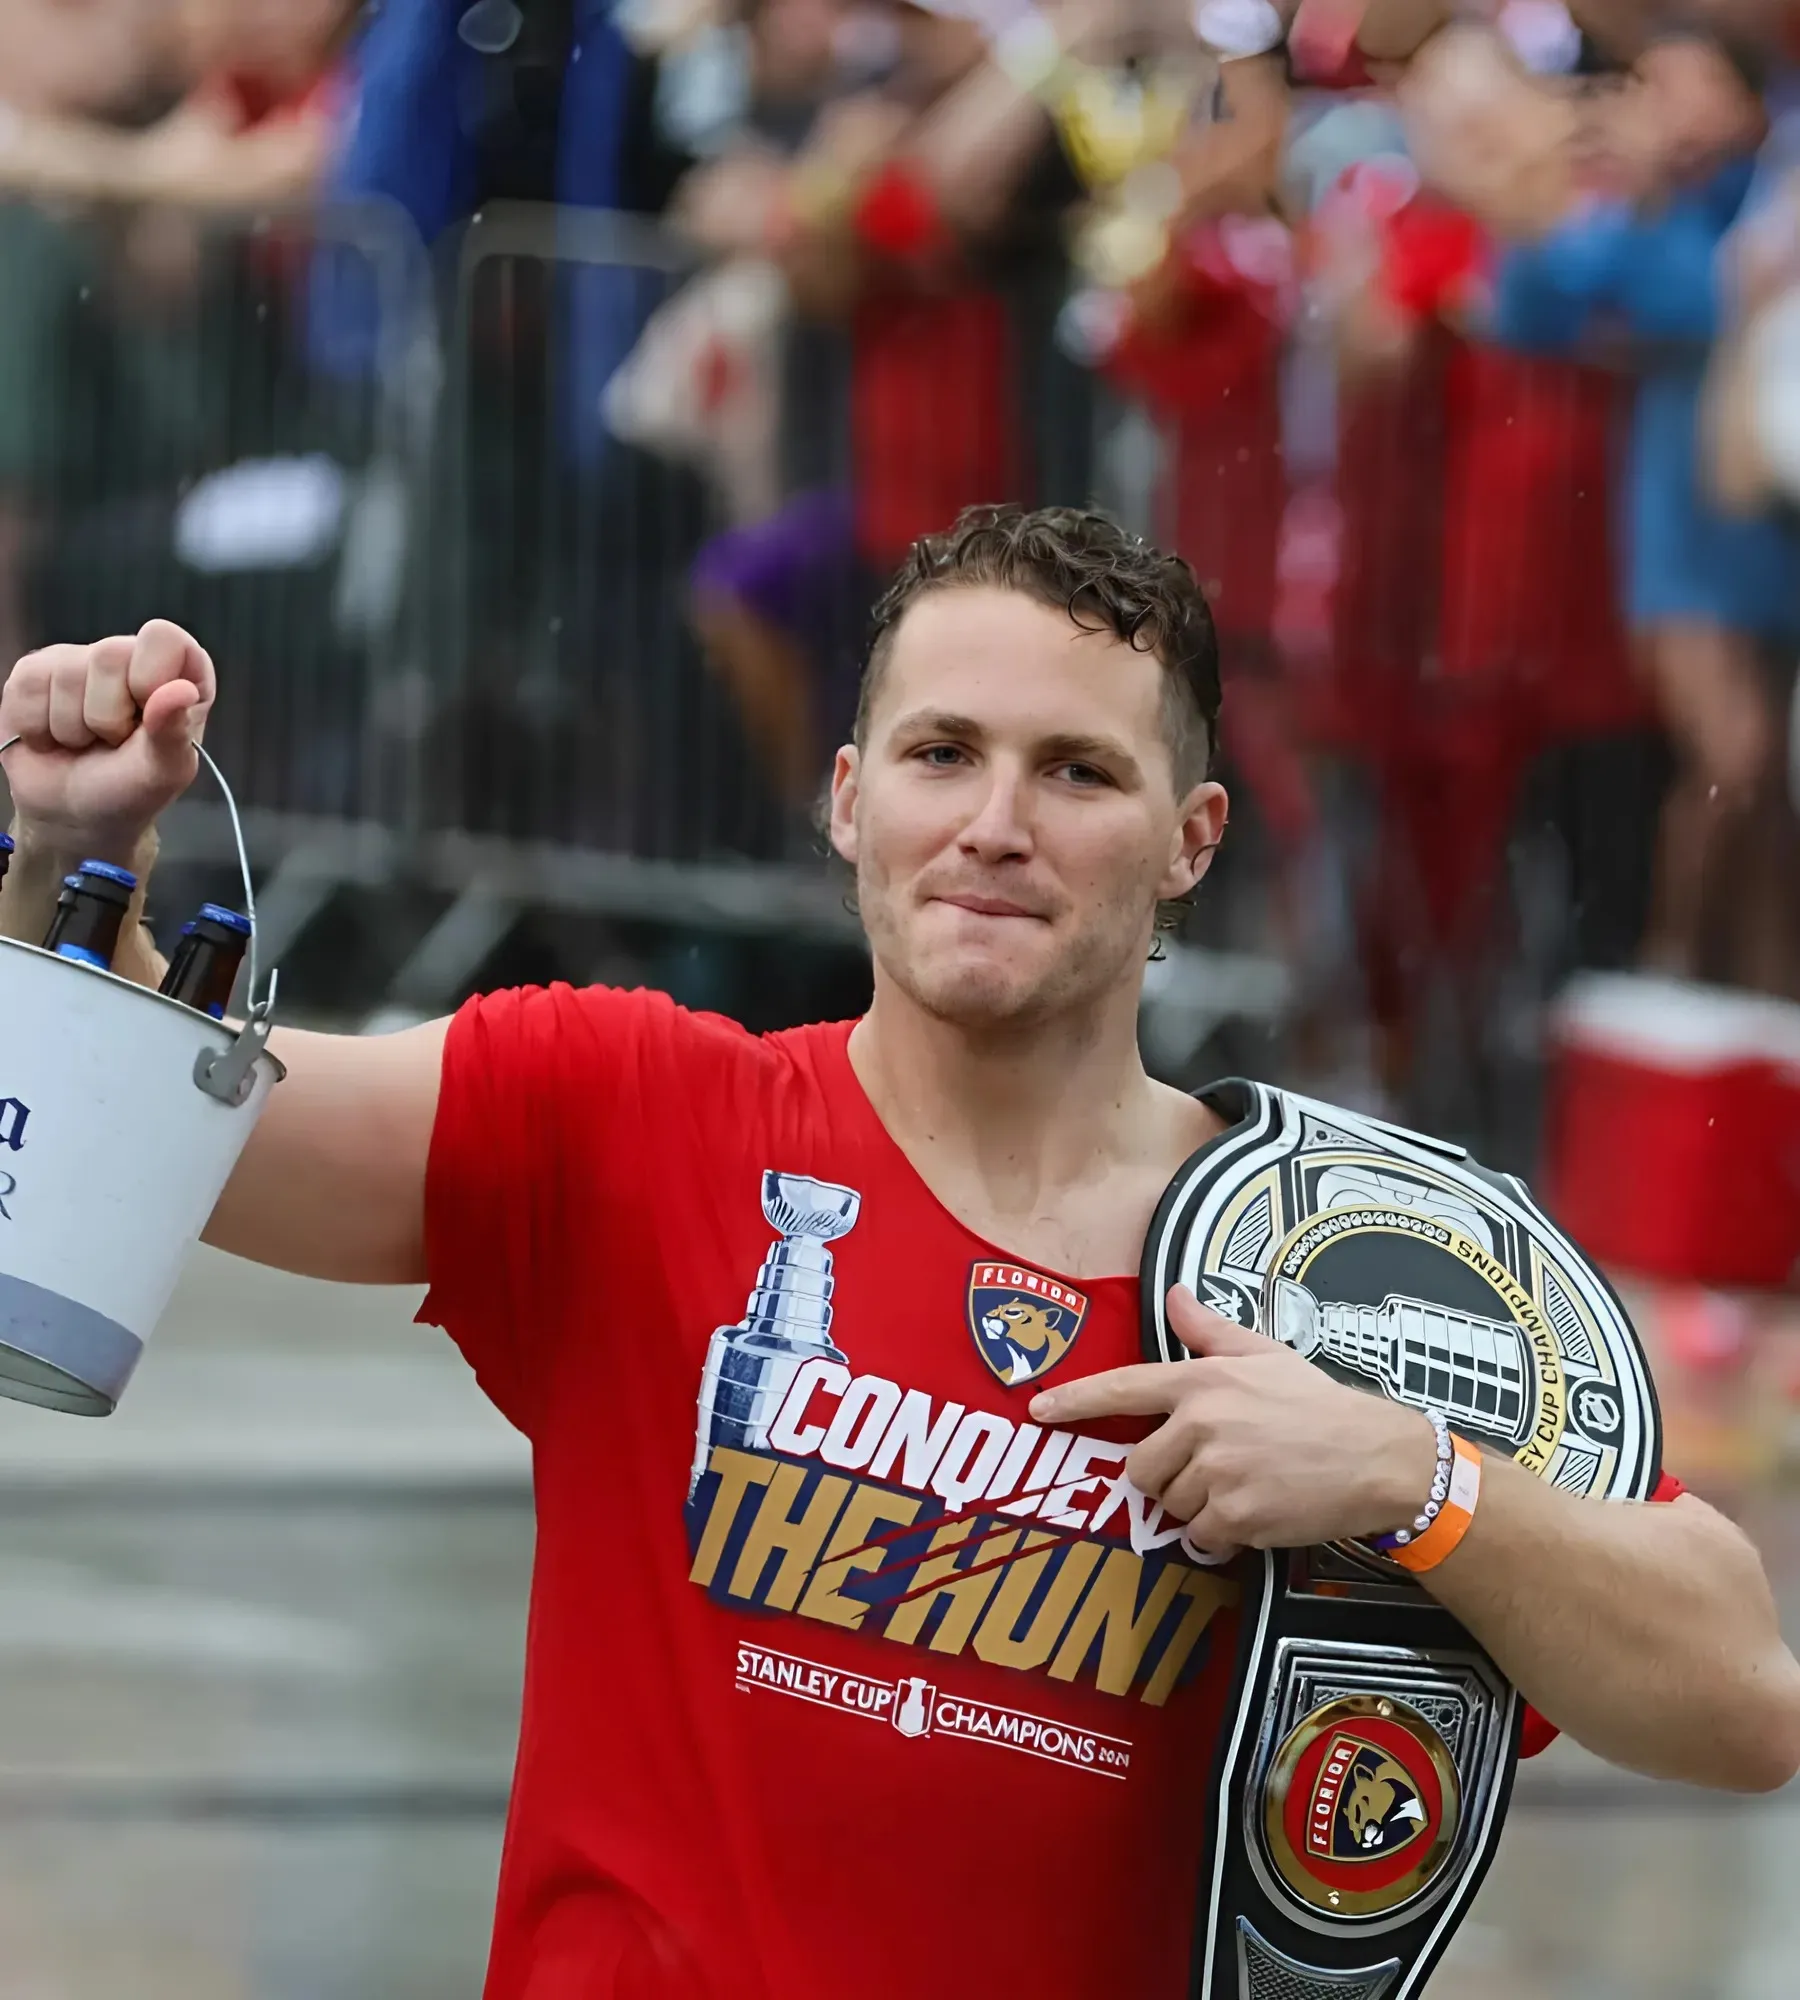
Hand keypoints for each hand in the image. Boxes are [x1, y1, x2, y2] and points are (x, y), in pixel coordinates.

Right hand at [0, 620, 213, 861]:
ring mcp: (78, 660)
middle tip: (112, 741)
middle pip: (109, 654)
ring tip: (84, 742)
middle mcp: (129, 655)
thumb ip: (174, 732)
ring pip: (65, 673)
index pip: (164, 638)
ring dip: (72, 728)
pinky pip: (26, 686)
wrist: (75, 814)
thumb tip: (180, 690)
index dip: (150, 676)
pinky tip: (52, 738)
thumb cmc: (130, 789)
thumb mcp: (163, 772)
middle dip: (106, 716)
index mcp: (178, 672)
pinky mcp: (33, 672)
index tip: (144, 718)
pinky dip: (37, 728)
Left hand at [1027, 1284, 1437, 1556]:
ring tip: (1243, 1485)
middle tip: (1213, 1467)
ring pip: (1170, 1504)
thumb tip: (1173, 1297)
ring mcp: (1216, 1471)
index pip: (1122, 1388)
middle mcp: (1201, 1423)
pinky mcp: (1235, 1515)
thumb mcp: (1264, 1354)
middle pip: (1140, 1465)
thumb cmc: (1319, 1403)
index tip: (1038, 1410)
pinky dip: (1218, 1535)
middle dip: (1167, 1474)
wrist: (1376, 1457)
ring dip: (1197, 1505)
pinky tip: (1254, 1512)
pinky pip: (1198, 1537)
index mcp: (1201, 1381)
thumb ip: (1210, 1331)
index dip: (1074, 1400)